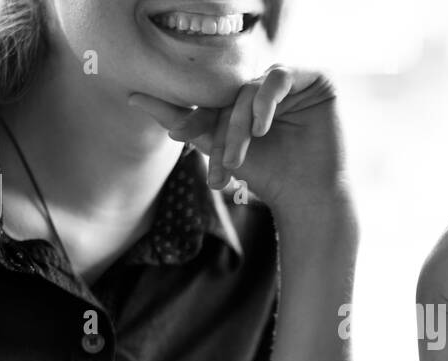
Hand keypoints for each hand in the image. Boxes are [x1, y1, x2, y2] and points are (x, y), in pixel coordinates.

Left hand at [129, 66, 345, 211]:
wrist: (309, 196)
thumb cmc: (270, 177)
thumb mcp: (218, 149)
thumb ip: (180, 120)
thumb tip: (133, 97)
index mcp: (247, 98)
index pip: (216, 100)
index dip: (198, 119)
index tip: (179, 137)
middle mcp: (269, 86)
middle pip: (232, 96)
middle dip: (223, 131)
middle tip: (224, 165)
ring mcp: (293, 82)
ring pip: (252, 89)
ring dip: (241, 123)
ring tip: (241, 158)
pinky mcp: (315, 79)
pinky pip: (280, 77)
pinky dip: (265, 100)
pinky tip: (263, 128)